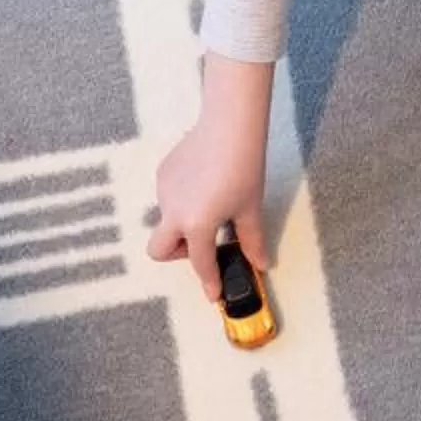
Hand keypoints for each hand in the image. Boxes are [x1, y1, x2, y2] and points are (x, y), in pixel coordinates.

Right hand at [148, 55, 272, 299]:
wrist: (230, 126)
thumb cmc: (244, 167)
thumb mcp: (250, 208)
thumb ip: (252, 240)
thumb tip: (261, 263)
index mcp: (196, 225)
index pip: (201, 263)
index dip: (209, 281)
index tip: (214, 294)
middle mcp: (173, 212)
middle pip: (159, 250)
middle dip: (177, 256)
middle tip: (204, 245)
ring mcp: (163, 191)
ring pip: (166, 220)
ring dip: (184, 225)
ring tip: (213, 205)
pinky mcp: (163, 173)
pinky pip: (169, 197)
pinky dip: (183, 202)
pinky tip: (206, 183)